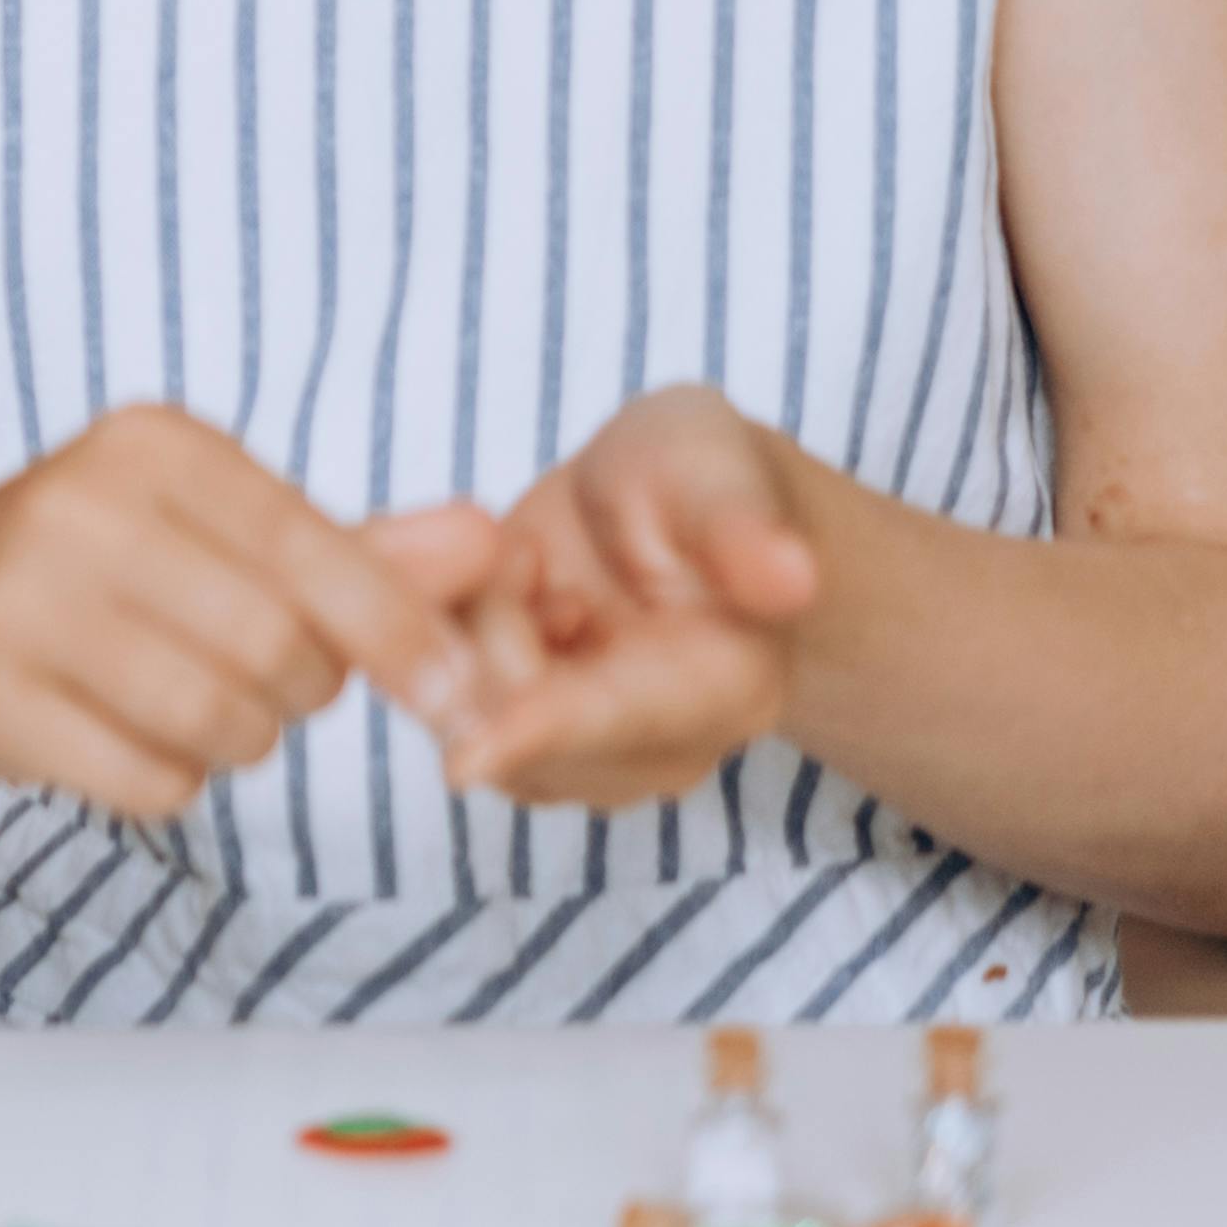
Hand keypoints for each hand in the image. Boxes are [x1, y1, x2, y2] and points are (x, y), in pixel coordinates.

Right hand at [0, 404, 477, 826]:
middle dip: (300, 691)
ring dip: (237, 741)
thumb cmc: (100, 569)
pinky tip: (121, 735)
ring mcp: (22, 603)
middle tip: (259, 679)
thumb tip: (494, 545)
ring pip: (221, 723)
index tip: (464, 700)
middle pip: (280, 650)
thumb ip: (359, 547)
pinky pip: (152, 783)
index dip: (407, 636)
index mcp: (151, 444)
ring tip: (189, 704)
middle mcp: (79, 507)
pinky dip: (165, 781)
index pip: (318, 552)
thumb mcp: (220, 532)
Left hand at [401, 386, 825, 808]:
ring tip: (533, 571)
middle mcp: (650, 750)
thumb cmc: (700, 484)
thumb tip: (793, 579)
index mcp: (721, 689)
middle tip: (528, 554)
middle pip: (508, 720)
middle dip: (481, 624)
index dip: (539, 729)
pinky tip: (499, 598)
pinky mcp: (516, 742)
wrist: (673, 516)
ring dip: (462, 626)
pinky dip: (439, 634)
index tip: (465, 755)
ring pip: (460, 710)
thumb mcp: (716, 468)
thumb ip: (741, 525)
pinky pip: (434, 695)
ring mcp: (580, 758)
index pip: (616, 720)